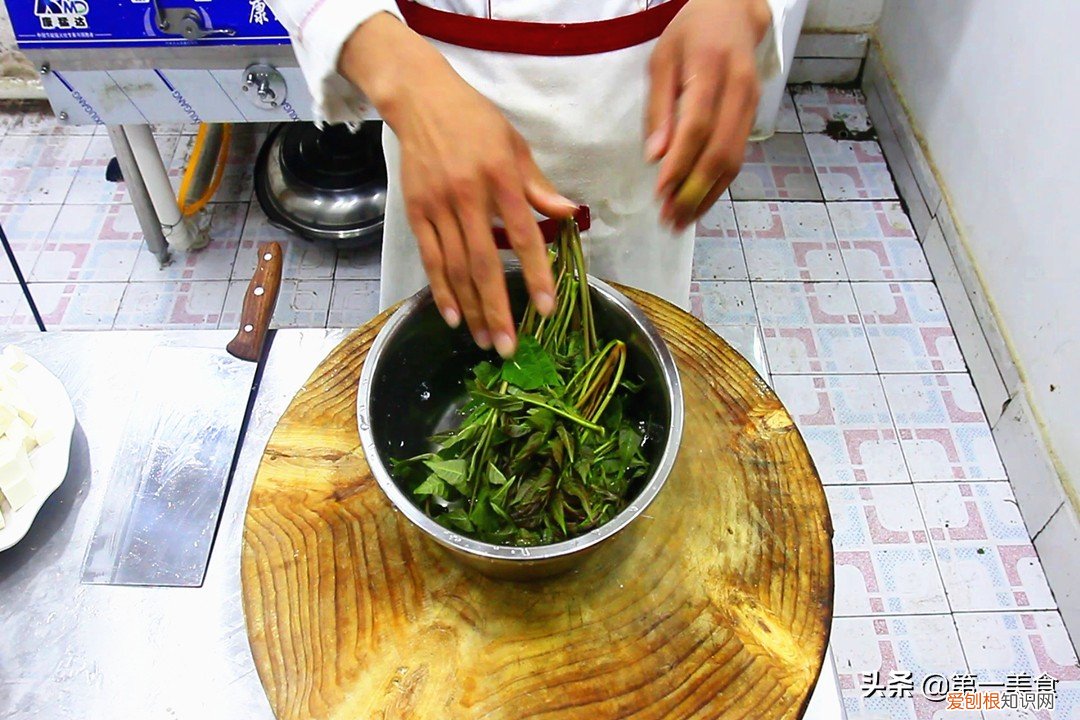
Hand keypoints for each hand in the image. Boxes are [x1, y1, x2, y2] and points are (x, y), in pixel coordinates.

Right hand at [340, 14, 575, 356]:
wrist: (421, 101)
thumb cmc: (476, 121)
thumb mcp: (515, 145)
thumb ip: (538, 186)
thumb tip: (567, 214)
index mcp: (501, 178)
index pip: (523, 236)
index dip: (535, 274)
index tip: (547, 308)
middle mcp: (468, 196)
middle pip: (484, 263)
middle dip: (497, 309)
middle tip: (508, 346)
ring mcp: (438, 206)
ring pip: (456, 269)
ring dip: (471, 309)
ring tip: (484, 341)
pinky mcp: (416, 212)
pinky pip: (431, 259)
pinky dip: (442, 290)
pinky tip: (454, 316)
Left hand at [645, 0, 770, 229]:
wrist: (735, 12)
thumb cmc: (691, 35)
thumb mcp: (662, 60)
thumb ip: (658, 108)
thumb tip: (655, 156)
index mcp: (711, 69)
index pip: (697, 126)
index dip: (680, 163)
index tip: (661, 192)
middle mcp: (738, 89)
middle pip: (720, 151)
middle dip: (694, 191)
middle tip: (670, 218)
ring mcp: (751, 105)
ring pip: (733, 160)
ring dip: (706, 195)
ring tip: (681, 220)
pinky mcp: (754, 117)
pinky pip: (737, 157)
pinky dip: (717, 184)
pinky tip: (697, 201)